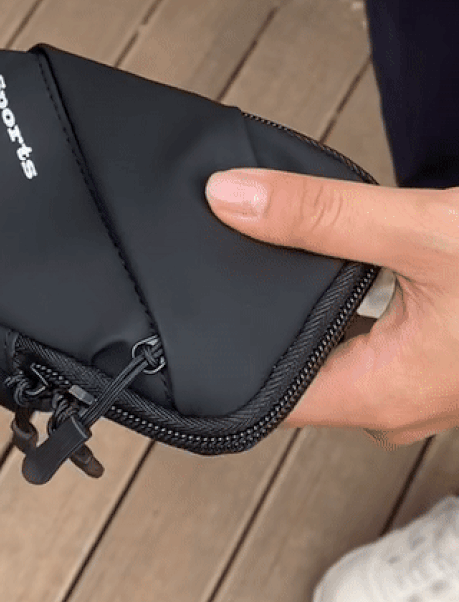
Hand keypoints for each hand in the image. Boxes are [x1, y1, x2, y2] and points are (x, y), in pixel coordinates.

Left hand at [205, 168, 458, 448]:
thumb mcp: (420, 231)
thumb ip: (321, 214)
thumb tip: (230, 198)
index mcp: (381, 395)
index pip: (264, 402)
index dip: (216, 368)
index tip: (175, 330)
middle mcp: (393, 402)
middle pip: (289, 375)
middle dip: (252, 328)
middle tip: (203, 282)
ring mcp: (411, 382)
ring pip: (326, 354)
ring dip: (297, 313)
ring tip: (252, 265)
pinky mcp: (426, 357)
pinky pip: (358, 339)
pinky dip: (335, 305)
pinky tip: (318, 265)